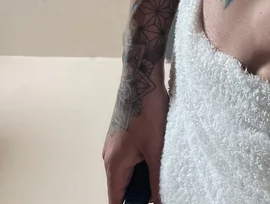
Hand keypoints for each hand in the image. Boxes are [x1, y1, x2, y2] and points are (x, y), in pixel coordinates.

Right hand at [103, 74, 167, 203]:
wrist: (141, 78)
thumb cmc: (147, 111)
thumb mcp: (156, 149)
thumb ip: (157, 179)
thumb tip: (160, 199)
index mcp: (114, 164)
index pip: (116, 200)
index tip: (145, 203)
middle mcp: (109, 157)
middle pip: (122, 187)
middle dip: (140, 191)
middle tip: (159, 186)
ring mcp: (113, 144)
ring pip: (127, 171)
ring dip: (142, 174)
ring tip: (160, 165)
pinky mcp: (120, 134)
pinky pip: (128, 157)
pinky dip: (141, 161)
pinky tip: (156, 152)